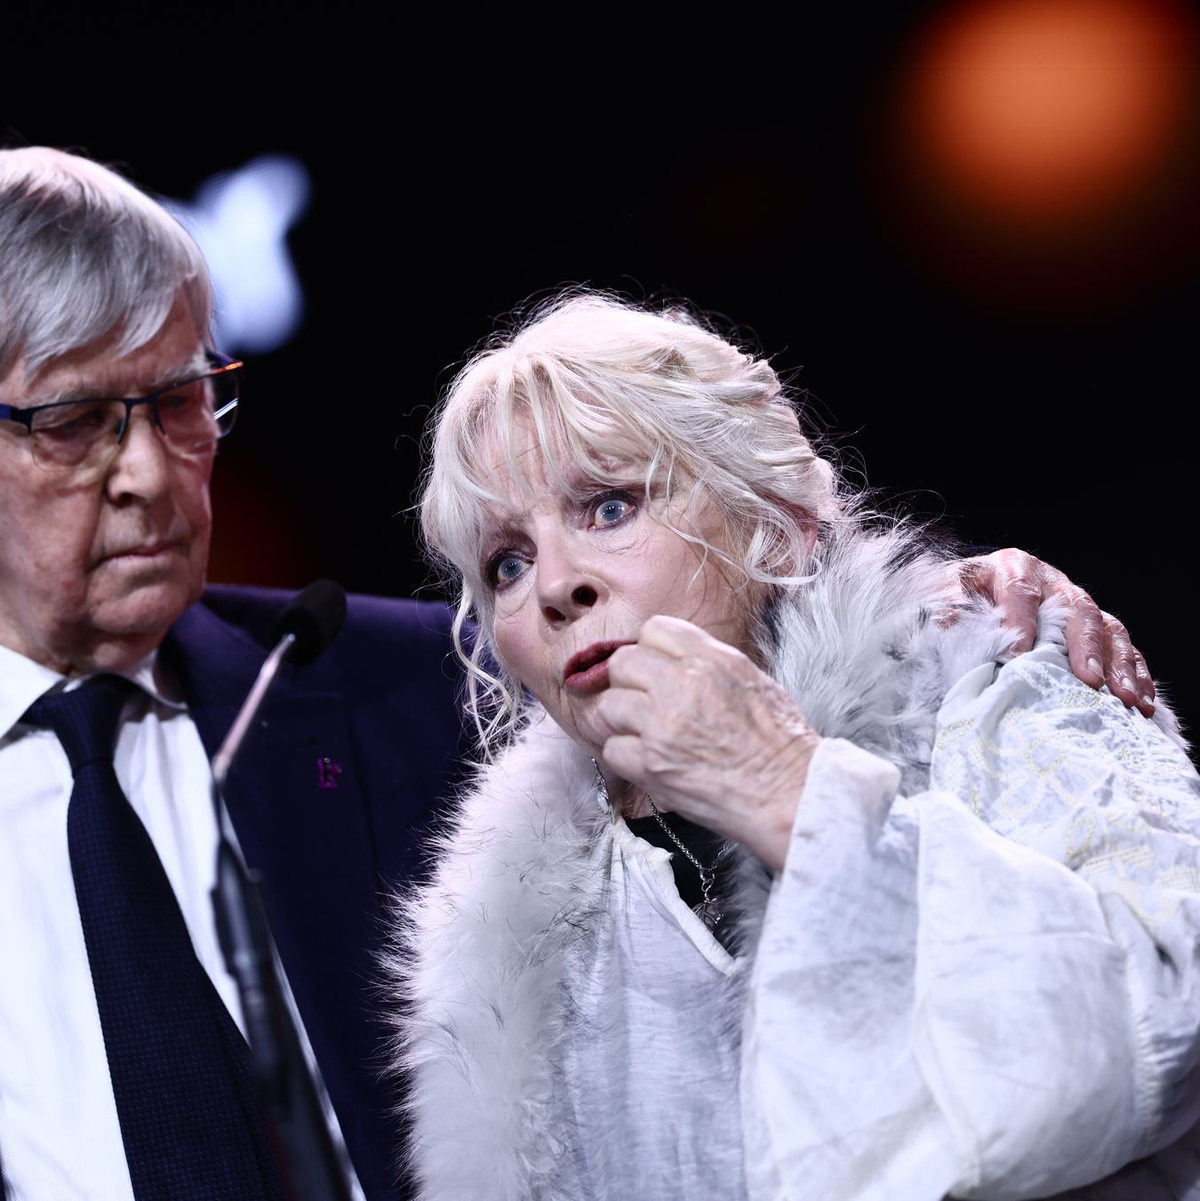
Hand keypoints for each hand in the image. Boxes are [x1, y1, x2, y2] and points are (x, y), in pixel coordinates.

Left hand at [598, 615, 820, 870]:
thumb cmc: (779, 742)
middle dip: (628, 682)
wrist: (789, 794)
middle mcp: (683, 685)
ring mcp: (662, 725)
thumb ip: (707, 662)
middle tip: (644, 703)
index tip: (656, 669)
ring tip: (645, 735)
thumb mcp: (752, 679)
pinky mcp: (651, 764)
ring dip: (621, 721)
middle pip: (621, 663)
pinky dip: (625, 757)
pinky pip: (611, 749)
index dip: (651, 650)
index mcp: (711, 659)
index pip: (653, 629)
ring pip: (608, 706)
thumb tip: (672, 659)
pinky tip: (648, 761)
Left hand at [955, 549, 1154, 716]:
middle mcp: (1053, 583)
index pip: (1020, 592)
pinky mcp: (1094, 627)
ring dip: (1118, 665)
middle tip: (1088, 681)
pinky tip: (1140, 702)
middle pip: (1076, 610)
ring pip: (1107, 629)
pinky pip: (1122, 647)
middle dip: (1084, 647)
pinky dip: (1133, 674)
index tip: (1019, 659)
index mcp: (1014, 568)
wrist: (974, 586)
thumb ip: (947, 605)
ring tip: (1123, 699)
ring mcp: (1078, 605)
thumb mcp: (946, 591)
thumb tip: (946, 625)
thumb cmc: (961, 594)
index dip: (1021, 623)